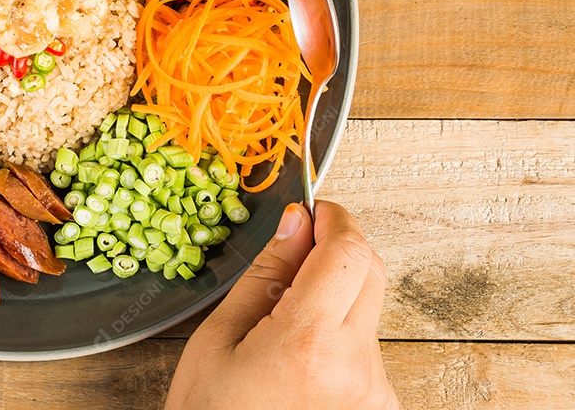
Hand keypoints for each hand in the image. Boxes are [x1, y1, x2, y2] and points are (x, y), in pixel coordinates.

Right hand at [165, 201, 397, 409]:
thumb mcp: (219, 339)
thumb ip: (266, 275)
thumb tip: (295, 223)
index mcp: (309, 343)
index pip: (347, 252)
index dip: (334, 219)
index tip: (314, 209)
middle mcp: (356, 368)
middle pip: (371, 273)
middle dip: (340, 248)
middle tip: (299, 247)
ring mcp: (374, 394)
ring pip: (368, 309)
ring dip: (336, 294)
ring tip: (284, 320)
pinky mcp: (378, 408)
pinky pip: (366, 346)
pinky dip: (339, 331)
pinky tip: (299, 351)